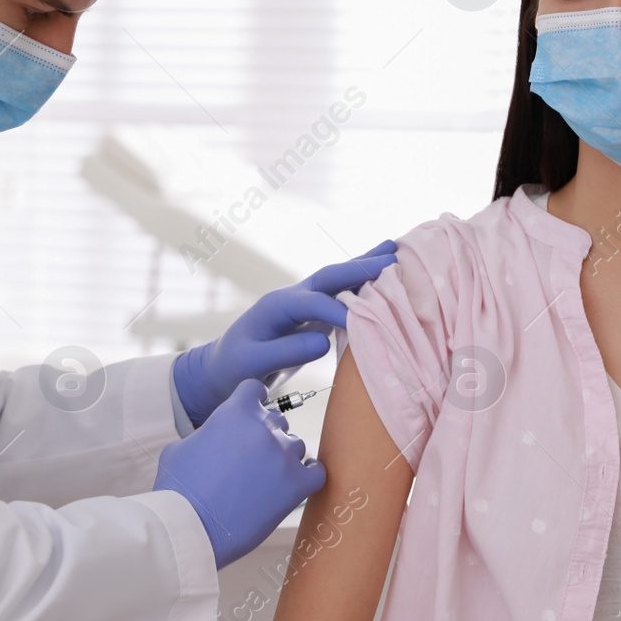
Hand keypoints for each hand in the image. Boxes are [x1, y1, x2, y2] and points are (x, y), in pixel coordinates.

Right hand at [152, 379, 325, 568]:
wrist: (191, 526)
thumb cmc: (180, 489)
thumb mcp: (181, 446)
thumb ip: (207, 432)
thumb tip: (214, 437)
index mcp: (236, 411)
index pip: (256, 389)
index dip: (251, 403)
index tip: (248, 419)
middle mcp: (264, 427)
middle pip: (277, 420)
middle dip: (265, 436)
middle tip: (250, 460)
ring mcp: (283, 455)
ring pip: (296, 445)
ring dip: (283, 458)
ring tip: (265, 479)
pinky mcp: (297, 484)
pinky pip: (316, 472)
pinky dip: (308, 476)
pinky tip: (295, 483)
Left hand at [172, 239, 396, 425]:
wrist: (223, 369)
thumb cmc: (235, 367)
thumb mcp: (253, 363)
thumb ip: (285, 351)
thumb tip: (324, 341)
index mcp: (278, 305)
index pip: (316, 303)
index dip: (341, 311)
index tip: (368, 325)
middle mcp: (294, 297)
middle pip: (331, 276)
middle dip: (361, 267)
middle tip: (394, 257)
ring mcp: (304, 304)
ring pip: (339, 280)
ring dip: (366, 267)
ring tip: (396, 251)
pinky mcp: (312, 315)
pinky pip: (342, 295)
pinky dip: (363, 285)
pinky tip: (384, 280)